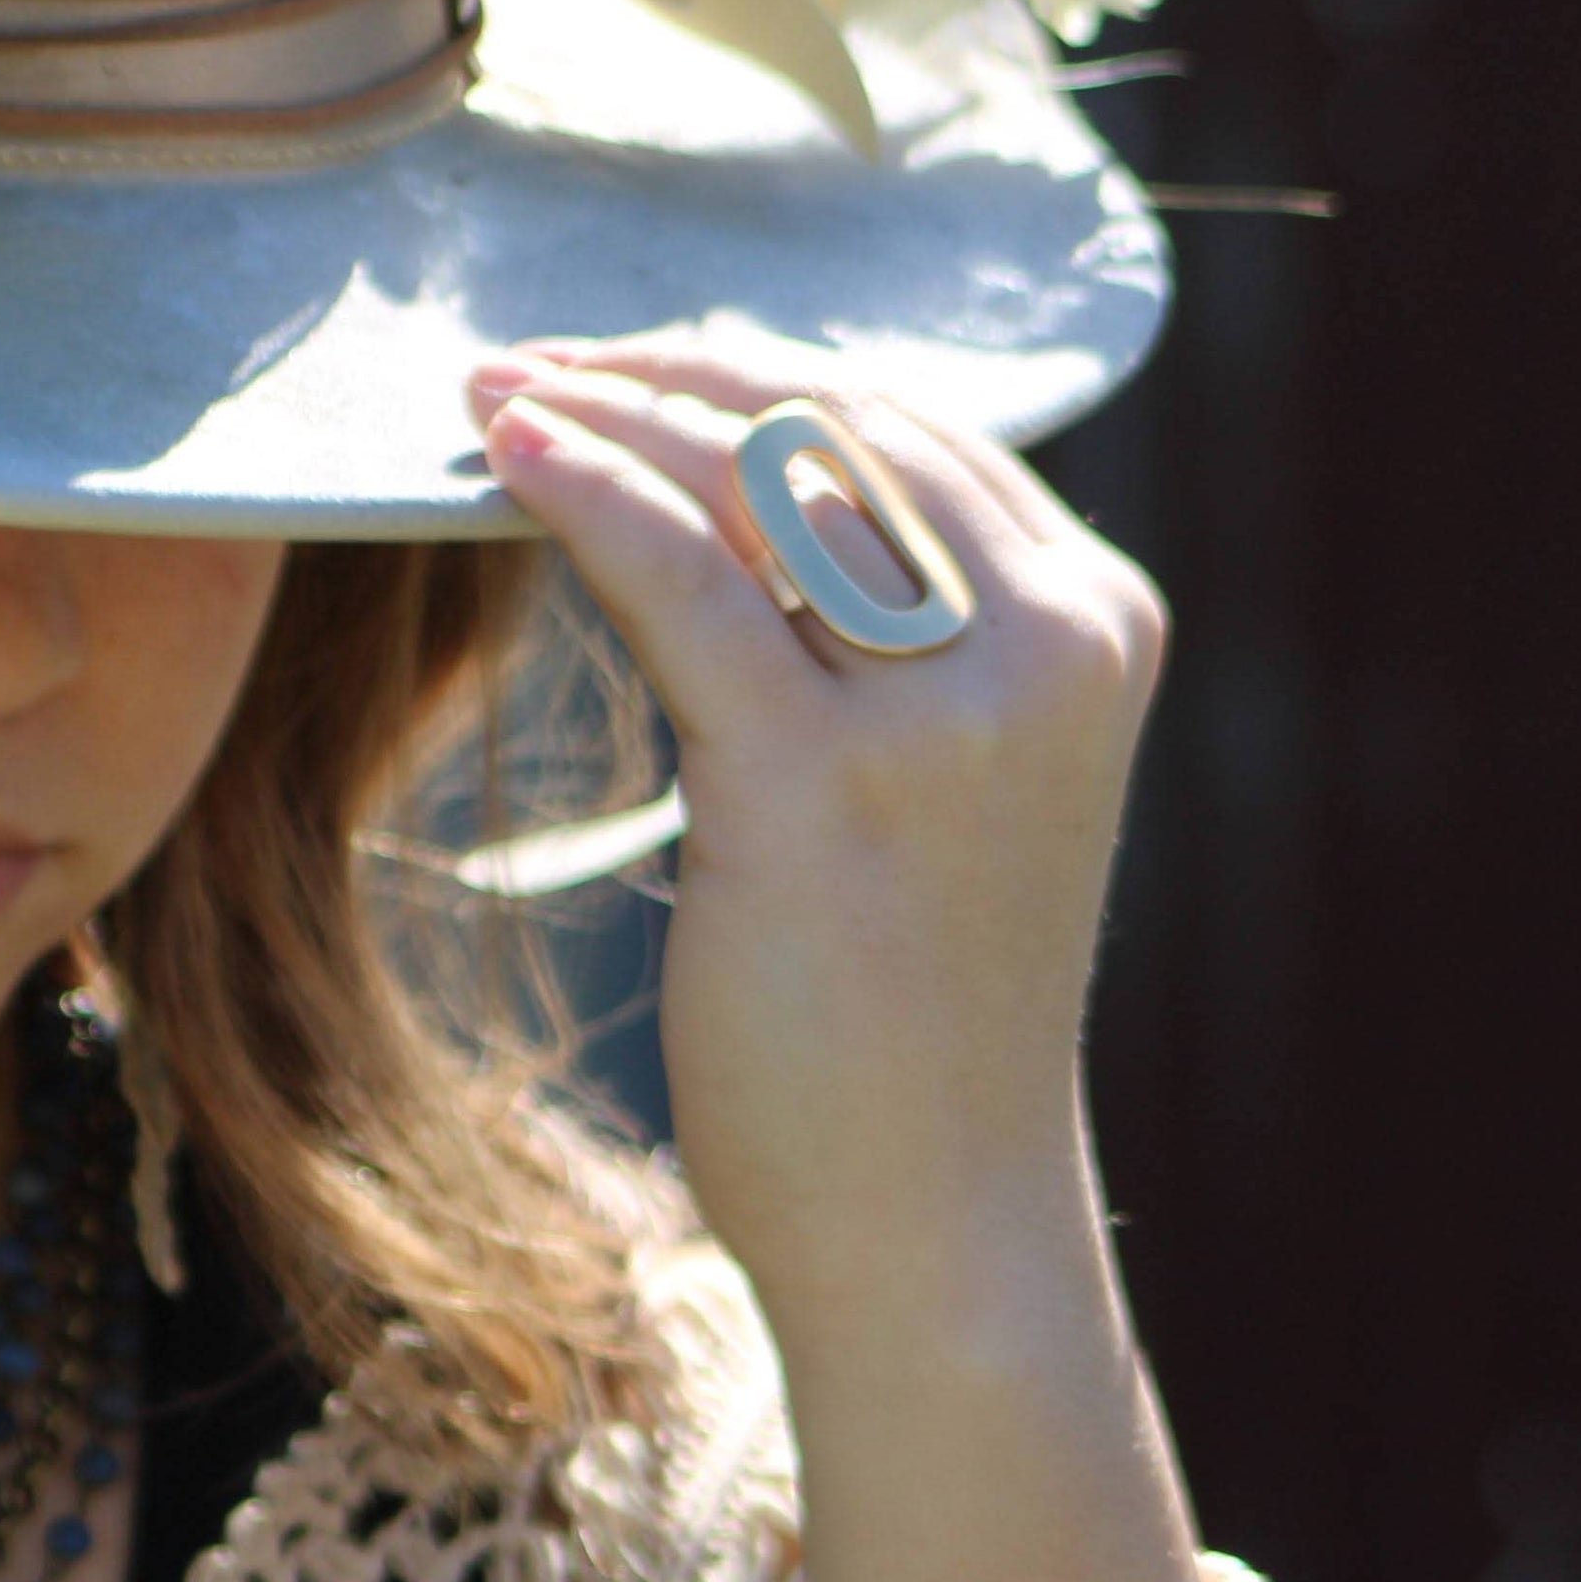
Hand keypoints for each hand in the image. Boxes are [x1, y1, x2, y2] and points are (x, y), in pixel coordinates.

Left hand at [466, 323, 1165, 1355]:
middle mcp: (1049, 644)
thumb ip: (876, 629)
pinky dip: (582, 493)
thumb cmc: (909, 1006)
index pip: (902, 425)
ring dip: (599, 414)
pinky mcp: (823, 789)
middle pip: (824, 428)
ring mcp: (948, 718)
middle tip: (521, 359)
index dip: (740, 373)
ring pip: (747, 485)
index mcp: (1095, 621)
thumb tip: (714, 485)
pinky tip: (504, 452)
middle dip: (656, 374)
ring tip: (485, 392)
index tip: (612, 360)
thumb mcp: (936, 775)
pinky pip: (680, 581)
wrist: (938, 1222)